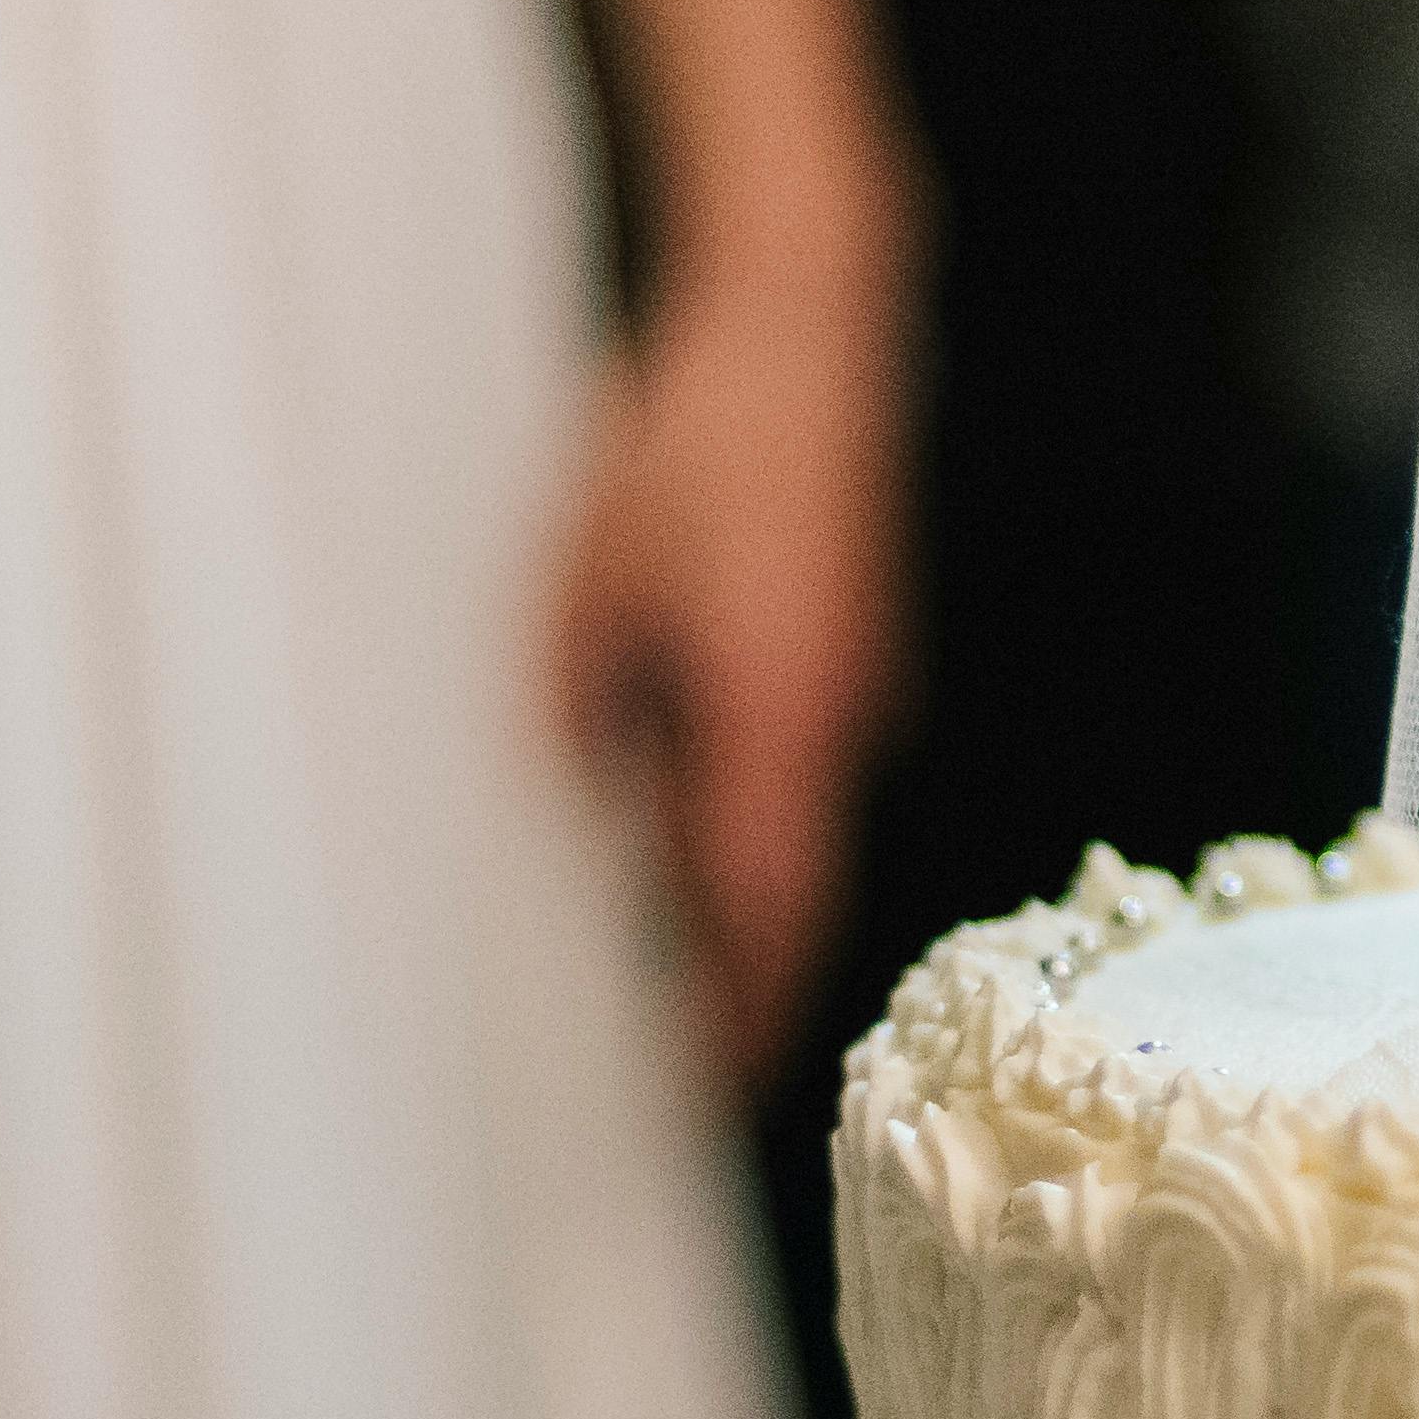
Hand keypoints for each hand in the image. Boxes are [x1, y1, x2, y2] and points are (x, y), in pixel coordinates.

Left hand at [547, 270, 910, 1082]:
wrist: (806, 327)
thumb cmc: (692, 442)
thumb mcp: (588, 584)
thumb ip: (577, 715)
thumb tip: (567, 815)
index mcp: (775, 715)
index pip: (764, 910)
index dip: (735, 1011)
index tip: (693, 1091)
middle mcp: (834, 719)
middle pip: (783, 887)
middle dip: (726, 976)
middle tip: (651, 1056)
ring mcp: (851, 683)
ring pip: (785, 824)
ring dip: (720, 888)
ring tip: (630, 947)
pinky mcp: (845, 647)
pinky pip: (790, 762)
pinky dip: (734, 806)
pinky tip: (656, 804)